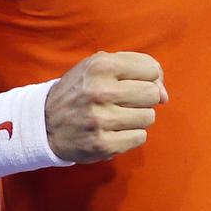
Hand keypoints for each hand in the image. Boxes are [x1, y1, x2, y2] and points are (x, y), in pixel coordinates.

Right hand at [45, 51, 168, 162]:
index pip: (152, 70)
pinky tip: (113, 131)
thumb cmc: (80, 90)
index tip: (132, 83)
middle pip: (152, 94)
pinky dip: (130, 135)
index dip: (147, 77)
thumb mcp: (100, 65)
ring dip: (137, 118)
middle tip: (123, 101)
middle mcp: (101, 91)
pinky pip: (140, 137)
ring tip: (116, 116)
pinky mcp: (103, 145)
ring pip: (149, 117)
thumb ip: (138, 68)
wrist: (45, 123)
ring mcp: (102, 120)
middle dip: (143, 98)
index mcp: (101, 66)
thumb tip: (165, 95)